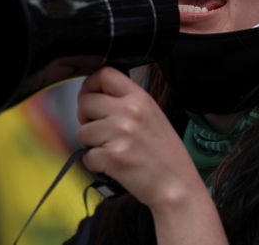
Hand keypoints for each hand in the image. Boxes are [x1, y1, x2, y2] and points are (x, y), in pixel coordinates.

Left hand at [76, 67, 205, 208]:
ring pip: (82, 131)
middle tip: (100, 130)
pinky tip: (114, 165)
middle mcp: (129, 111)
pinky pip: (87, 156)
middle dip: (86, 118)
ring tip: (113, 150)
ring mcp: (120, 133)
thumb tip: (97, 96)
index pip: (104, 74)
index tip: (90, 97)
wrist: (176, 184)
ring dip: (91, 144)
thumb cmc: (164, 153)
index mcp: (140, 98)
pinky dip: (96, 163)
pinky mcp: (112, 156)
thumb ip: (127, 102)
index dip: (90, 85)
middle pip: (86, 102)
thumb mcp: (152, 115)